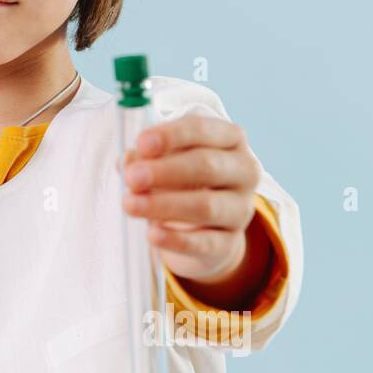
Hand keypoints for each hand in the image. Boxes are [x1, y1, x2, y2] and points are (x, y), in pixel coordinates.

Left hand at [117, 115, 261, 284]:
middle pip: (207, 166)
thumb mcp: (163, 161)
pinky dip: (177, 239)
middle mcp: (243, 171)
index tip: (141, 143)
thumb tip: (129, 161)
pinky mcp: (230, 243)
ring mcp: (241, 209)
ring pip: (206, 206)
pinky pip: (206, 243)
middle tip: (131, 177)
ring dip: (164, 205)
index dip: (171, 136)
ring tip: (130, 205)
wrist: (199, 228)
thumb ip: (145, 157)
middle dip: (165, 171)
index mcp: (229, 139)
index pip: (202, 129)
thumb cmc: (178, 180)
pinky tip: (153, 234)